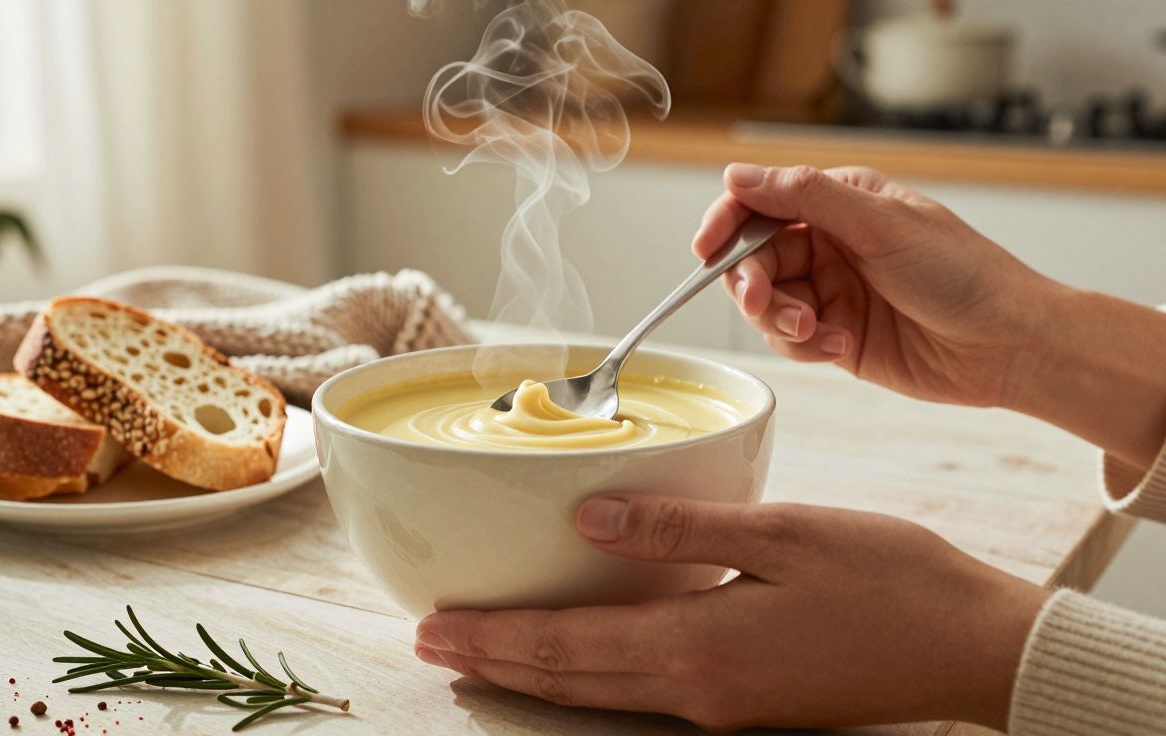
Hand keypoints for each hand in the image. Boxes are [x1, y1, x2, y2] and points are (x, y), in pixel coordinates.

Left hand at [414, 495, 1047, 731]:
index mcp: (699, 647)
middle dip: (496, 663)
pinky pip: (643, 694)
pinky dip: (590, 676)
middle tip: (431, 645)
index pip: (567, 646)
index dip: (495, 638)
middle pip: (570, 680)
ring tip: (481, 654)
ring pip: (600, 693)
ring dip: (535, 673)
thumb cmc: (889, 580)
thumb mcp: (785, 534)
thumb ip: (681, 529)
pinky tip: (580, 656)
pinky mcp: (747, 705)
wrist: (971, 648)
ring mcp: (724, 707)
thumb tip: (588, 522)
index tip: (433, 628)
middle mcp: (699, 690)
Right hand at [692, 163, 1052, 407]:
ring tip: (817, 332)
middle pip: (753, 258)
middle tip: (764, 302)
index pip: (761, 203)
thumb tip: (738, 174)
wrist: (1008, 345)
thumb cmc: (963, 275)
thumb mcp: (881, 224)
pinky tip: (842, 346)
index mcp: (841, 202)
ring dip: (781, 320)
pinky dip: (806, 346)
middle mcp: (830, 243)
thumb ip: (806, 197)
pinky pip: (790, 341)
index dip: (726, 223)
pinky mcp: (835, 336)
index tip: (705, 249)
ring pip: (766, 304)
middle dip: (752, 283)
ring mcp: (831, 291)